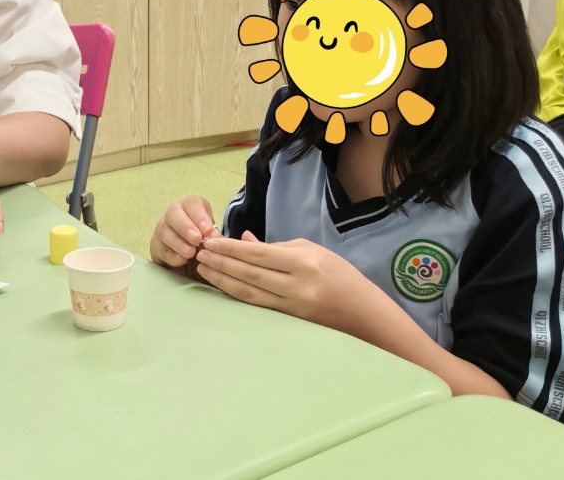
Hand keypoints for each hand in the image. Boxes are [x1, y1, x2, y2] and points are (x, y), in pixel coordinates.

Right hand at [149, 196, 220, 270]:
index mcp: (191, 208)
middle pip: (173, 212)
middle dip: (185, 226)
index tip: (207, 230)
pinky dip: (172, 255)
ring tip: (191, 253)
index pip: (193, 203)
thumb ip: (214, 238)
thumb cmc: (204, 244)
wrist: (192, 264)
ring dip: (178, 242)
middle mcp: (174, 214)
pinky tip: (181, 260)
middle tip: (197, 240)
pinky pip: (160, 248)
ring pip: (164, 230)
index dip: (199, 216)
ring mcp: (162, 229)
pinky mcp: (156, 247)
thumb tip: (215, 239)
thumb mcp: (212, 240)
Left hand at [195, 233, 378, 332]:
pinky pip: (257, 305)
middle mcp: (296, 287)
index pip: (258, 255)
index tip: (210, 242)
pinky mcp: (288, 321)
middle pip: (249, 274)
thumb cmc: (339, 275)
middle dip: (221, 263)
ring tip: (203, 269)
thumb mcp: (311, 250)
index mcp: (303, 263)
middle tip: (199, 253)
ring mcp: (291, 307)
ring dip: (223, 280)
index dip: (231, 249)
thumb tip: (244, 242)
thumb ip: (276, 247)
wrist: (363, 313)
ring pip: (249, 293)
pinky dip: (236, 295)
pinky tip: (221, 286)